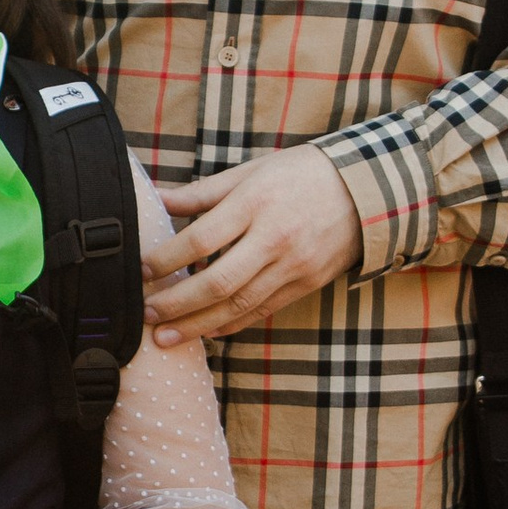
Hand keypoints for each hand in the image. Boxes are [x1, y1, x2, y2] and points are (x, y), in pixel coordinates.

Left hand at [145, 145, 360, 347]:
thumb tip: (156, 198)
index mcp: (255, 202)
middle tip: (146, 314)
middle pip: (217, 281)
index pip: (200, 239)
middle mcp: (273, 238)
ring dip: (198, 325)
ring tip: (165, 336)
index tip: (141, 270)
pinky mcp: (306, 284)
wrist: (366, 190)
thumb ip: (203, 192)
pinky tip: (207, 332)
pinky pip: (262, 311)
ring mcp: (293, 266)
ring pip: (238, 305)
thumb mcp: (251, 172)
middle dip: (177, 303)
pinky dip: (232, 325)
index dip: (166, 260)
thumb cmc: (301, 174)